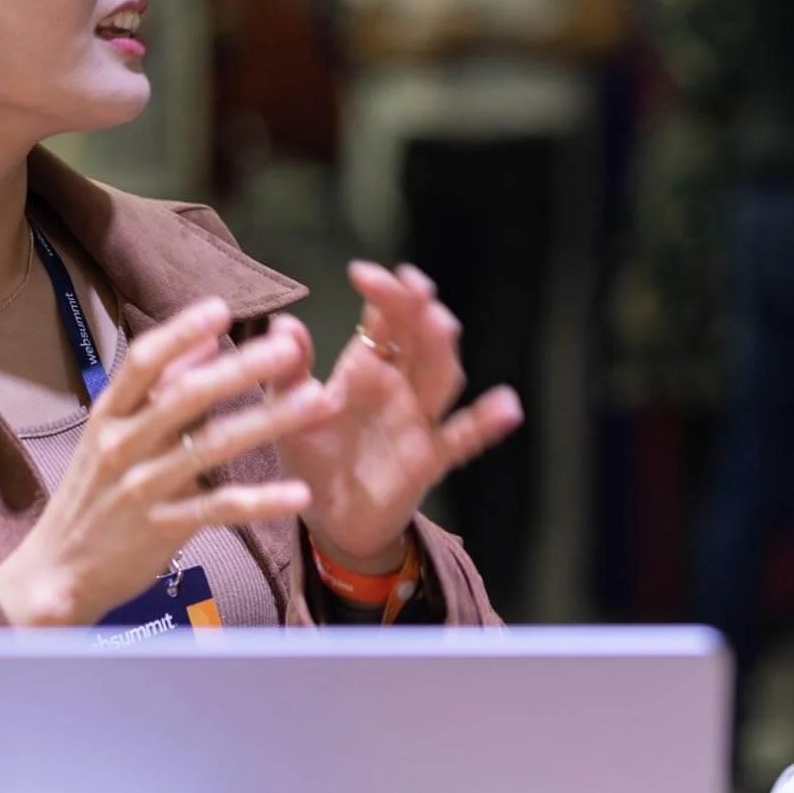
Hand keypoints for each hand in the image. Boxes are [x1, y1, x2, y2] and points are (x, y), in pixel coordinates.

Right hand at [0, 298, 333, 626]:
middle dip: (241, 370)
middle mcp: (122, 444)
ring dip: (269, 421)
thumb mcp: (113, 433)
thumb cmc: (94, 493)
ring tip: (316, 402)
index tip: (223, 309)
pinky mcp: (161, 529)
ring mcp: (141, 487)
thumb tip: (207, 340)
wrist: (57, 572)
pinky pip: (219, 509)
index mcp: (110, 414)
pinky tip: (299, 493)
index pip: (143, 362)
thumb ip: (159, 388)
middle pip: (186, 397)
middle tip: (290, 349)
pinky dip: (260, 501)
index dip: (182, 333)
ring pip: (211, 446)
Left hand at [268, 262, 521, 573]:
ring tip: (441, 324)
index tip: (365, 273)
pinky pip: (462, 439)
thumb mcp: (287, 412)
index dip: (384, 294)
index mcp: (367, 367)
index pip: (386, 320)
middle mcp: (399, 386)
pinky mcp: (428, 460)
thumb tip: (286, 323)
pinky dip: (486, 423)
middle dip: (418, 310)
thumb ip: (289, 371)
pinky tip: (507, 406)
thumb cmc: (310, 458)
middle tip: (413, 285)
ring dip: (442, 351)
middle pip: (419, 339)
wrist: (327, 519)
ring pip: (440, 377)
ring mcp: (417, 421)